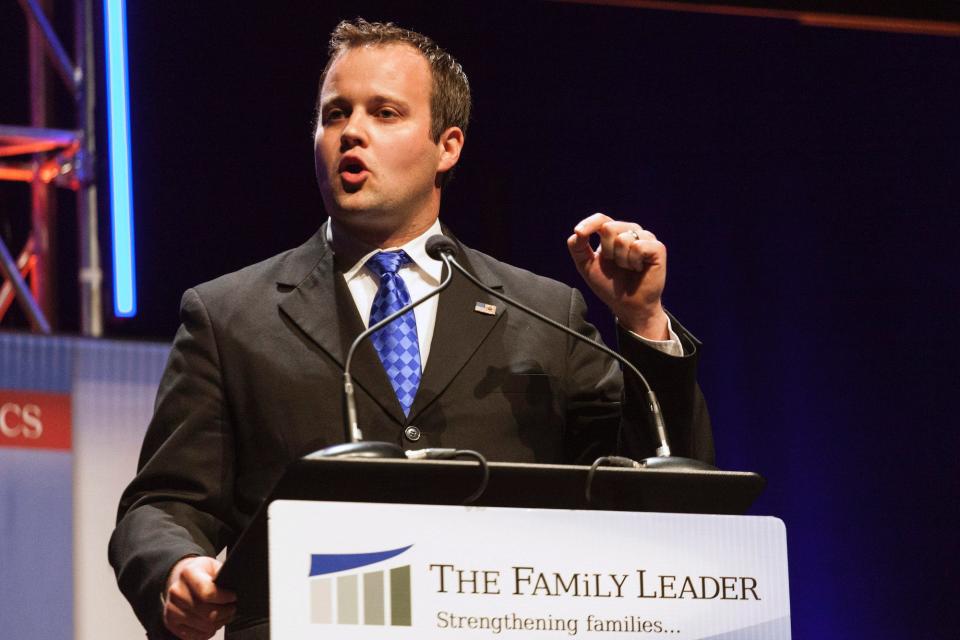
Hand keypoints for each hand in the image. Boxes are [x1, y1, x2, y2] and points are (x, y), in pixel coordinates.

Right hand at [163, 556, 236, 639]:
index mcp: (188, 573)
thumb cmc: (200, 572)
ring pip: (204, 626)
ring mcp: (172, 609)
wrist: (180, 578)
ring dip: (219, 623)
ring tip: (224, 616)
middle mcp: (176, 591)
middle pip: (208, 613)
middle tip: (232, 608)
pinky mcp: (171, 623)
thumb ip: (222, 574)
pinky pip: (195, 636)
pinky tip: (212, 623)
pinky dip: (208, 633)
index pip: (208, 593)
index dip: (225, 598)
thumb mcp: (212, 565)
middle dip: (226, 613)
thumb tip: (234, 587)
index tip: (233, 597)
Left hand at [567, 212, 669, 338]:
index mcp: (614, 233)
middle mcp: (631, 231)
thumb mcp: (586, 265)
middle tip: (616, 265)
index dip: (589, 224)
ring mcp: (646, 238)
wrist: (627, 305)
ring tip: (628, 268)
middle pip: (609, 228)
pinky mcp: (657, 248)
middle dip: (607, 252)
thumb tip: (578, 232)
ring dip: (621, 260)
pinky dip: (633, 262)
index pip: (601, 219)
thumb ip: (578, 247)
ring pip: (623, 239)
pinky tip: (638, 268)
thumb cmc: (609, 285)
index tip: (579, 233)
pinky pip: (638, 247)